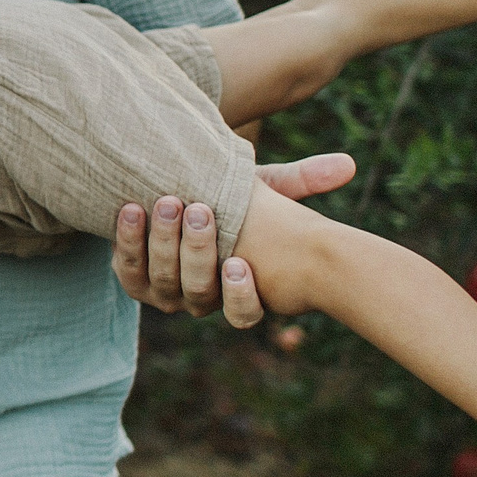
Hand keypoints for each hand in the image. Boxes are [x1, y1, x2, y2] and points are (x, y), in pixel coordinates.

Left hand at [109, 153, 356, 325]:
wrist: (181, 191)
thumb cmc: (234, 198)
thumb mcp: (268, 190)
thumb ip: (303, 180)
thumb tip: (348, 164)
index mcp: (239, 289)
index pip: (243, 312)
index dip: (238, 295)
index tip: (238, 262)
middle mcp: (204, 299)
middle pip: (198, 293)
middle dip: (195, 252)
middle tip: (198, 211)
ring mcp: (166, 292)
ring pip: (162, 283)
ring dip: (164, 243)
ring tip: (169, 204)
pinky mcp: (134, 276)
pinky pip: (128, 272)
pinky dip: (128, 242)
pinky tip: (131, 210)